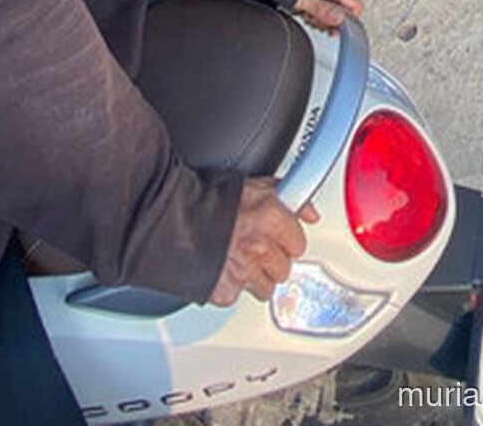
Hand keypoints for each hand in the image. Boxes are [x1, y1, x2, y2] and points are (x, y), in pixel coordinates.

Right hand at [208, 178, 319, 305]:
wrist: (172, 218)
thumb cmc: (211, 200)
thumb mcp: (255, 187)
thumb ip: (288, 197)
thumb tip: (310, 213)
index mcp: (271, 218)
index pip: (299, 244)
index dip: (288, 241)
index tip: (280, 239)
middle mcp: (260, 247)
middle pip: (284, 269)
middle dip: (273, 260)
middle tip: (257, 249)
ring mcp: (243, 273)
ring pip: (266, 288)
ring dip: (256, 277)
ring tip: (240, 261)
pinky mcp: (225, 292)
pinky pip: (238, 296)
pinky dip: (232, 287)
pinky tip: (223, 270)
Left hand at [293, 0, 363, 32]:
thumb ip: (322, 10)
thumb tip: (340, 21)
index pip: (355, 5)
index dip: (347, 21)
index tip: (333, 30)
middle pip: (344, 6)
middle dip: (330, 19)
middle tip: (313, 21)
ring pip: (333, 2)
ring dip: (321, 13)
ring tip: (304, 13)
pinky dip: (315, 5)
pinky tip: (302, 7)